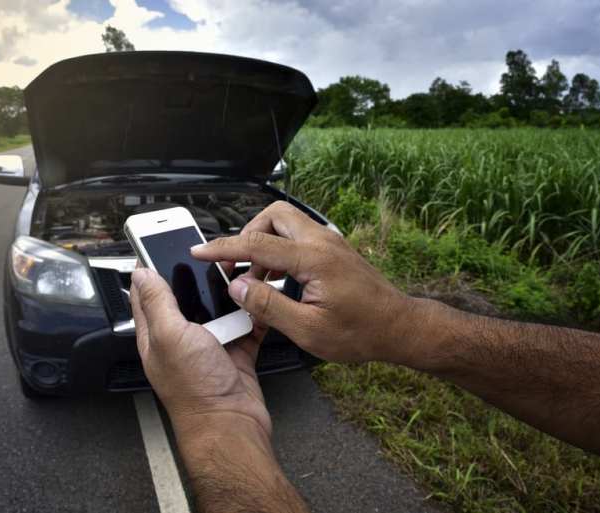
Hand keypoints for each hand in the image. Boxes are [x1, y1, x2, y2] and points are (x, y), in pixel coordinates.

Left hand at [129, 268, 270, 439]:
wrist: (232, 424)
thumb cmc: (195, 389)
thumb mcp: (169, 336)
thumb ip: (157, 302)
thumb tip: (141, 273)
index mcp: (156, 334)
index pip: (147, 293)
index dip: (151, 267)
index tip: (160, 243)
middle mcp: (181, 339)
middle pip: (187, 296)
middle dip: (198, 275)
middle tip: (212, 254)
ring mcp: (210, 345)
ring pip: (219, 307)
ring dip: (229, 291)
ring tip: (239, 272)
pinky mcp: (236, 351)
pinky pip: (246, 324)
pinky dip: (253, 312)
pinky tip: (258, 299)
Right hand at [191, 201, 427, 364]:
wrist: (399, 328)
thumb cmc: (361, 332)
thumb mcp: (308, 329)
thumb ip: (268, 305)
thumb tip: (237, 287)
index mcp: (314, 259)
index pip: (257, 244)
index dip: (223, 248)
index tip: (200, 252)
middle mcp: (322, 242)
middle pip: (274, 216)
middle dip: (248, 234)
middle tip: (236, 264)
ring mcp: (330, 243)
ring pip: (286, 223)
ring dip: (264, 243)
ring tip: (256, 279)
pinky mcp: (333, 250)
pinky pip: (298, 237)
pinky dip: (279, 250)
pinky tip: (277, 280)